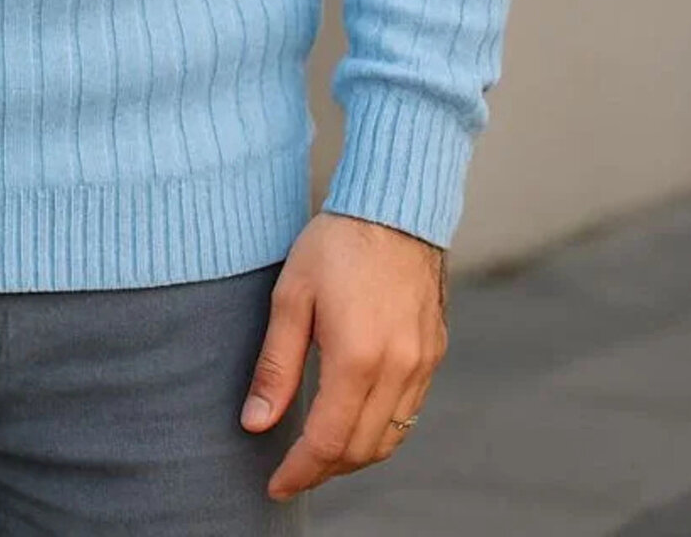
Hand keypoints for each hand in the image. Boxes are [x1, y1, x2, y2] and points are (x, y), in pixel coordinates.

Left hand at [239, 208, 448, 501]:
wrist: (394, 205)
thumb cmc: (336, 244)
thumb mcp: (291, 297)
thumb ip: (275, 366)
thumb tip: (256, 424)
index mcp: (358, 358)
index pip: (327, 442)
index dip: (299, 471)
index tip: (275, 485)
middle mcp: (398, 369)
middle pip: (360, 450)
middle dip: (324, 469)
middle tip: (292, 470)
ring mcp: (422, 364)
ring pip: (389, 438)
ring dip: (353, 455)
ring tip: (319, 452)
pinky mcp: (434, 353)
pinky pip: (409, 412)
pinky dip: (380, 429)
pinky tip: (354, 418)